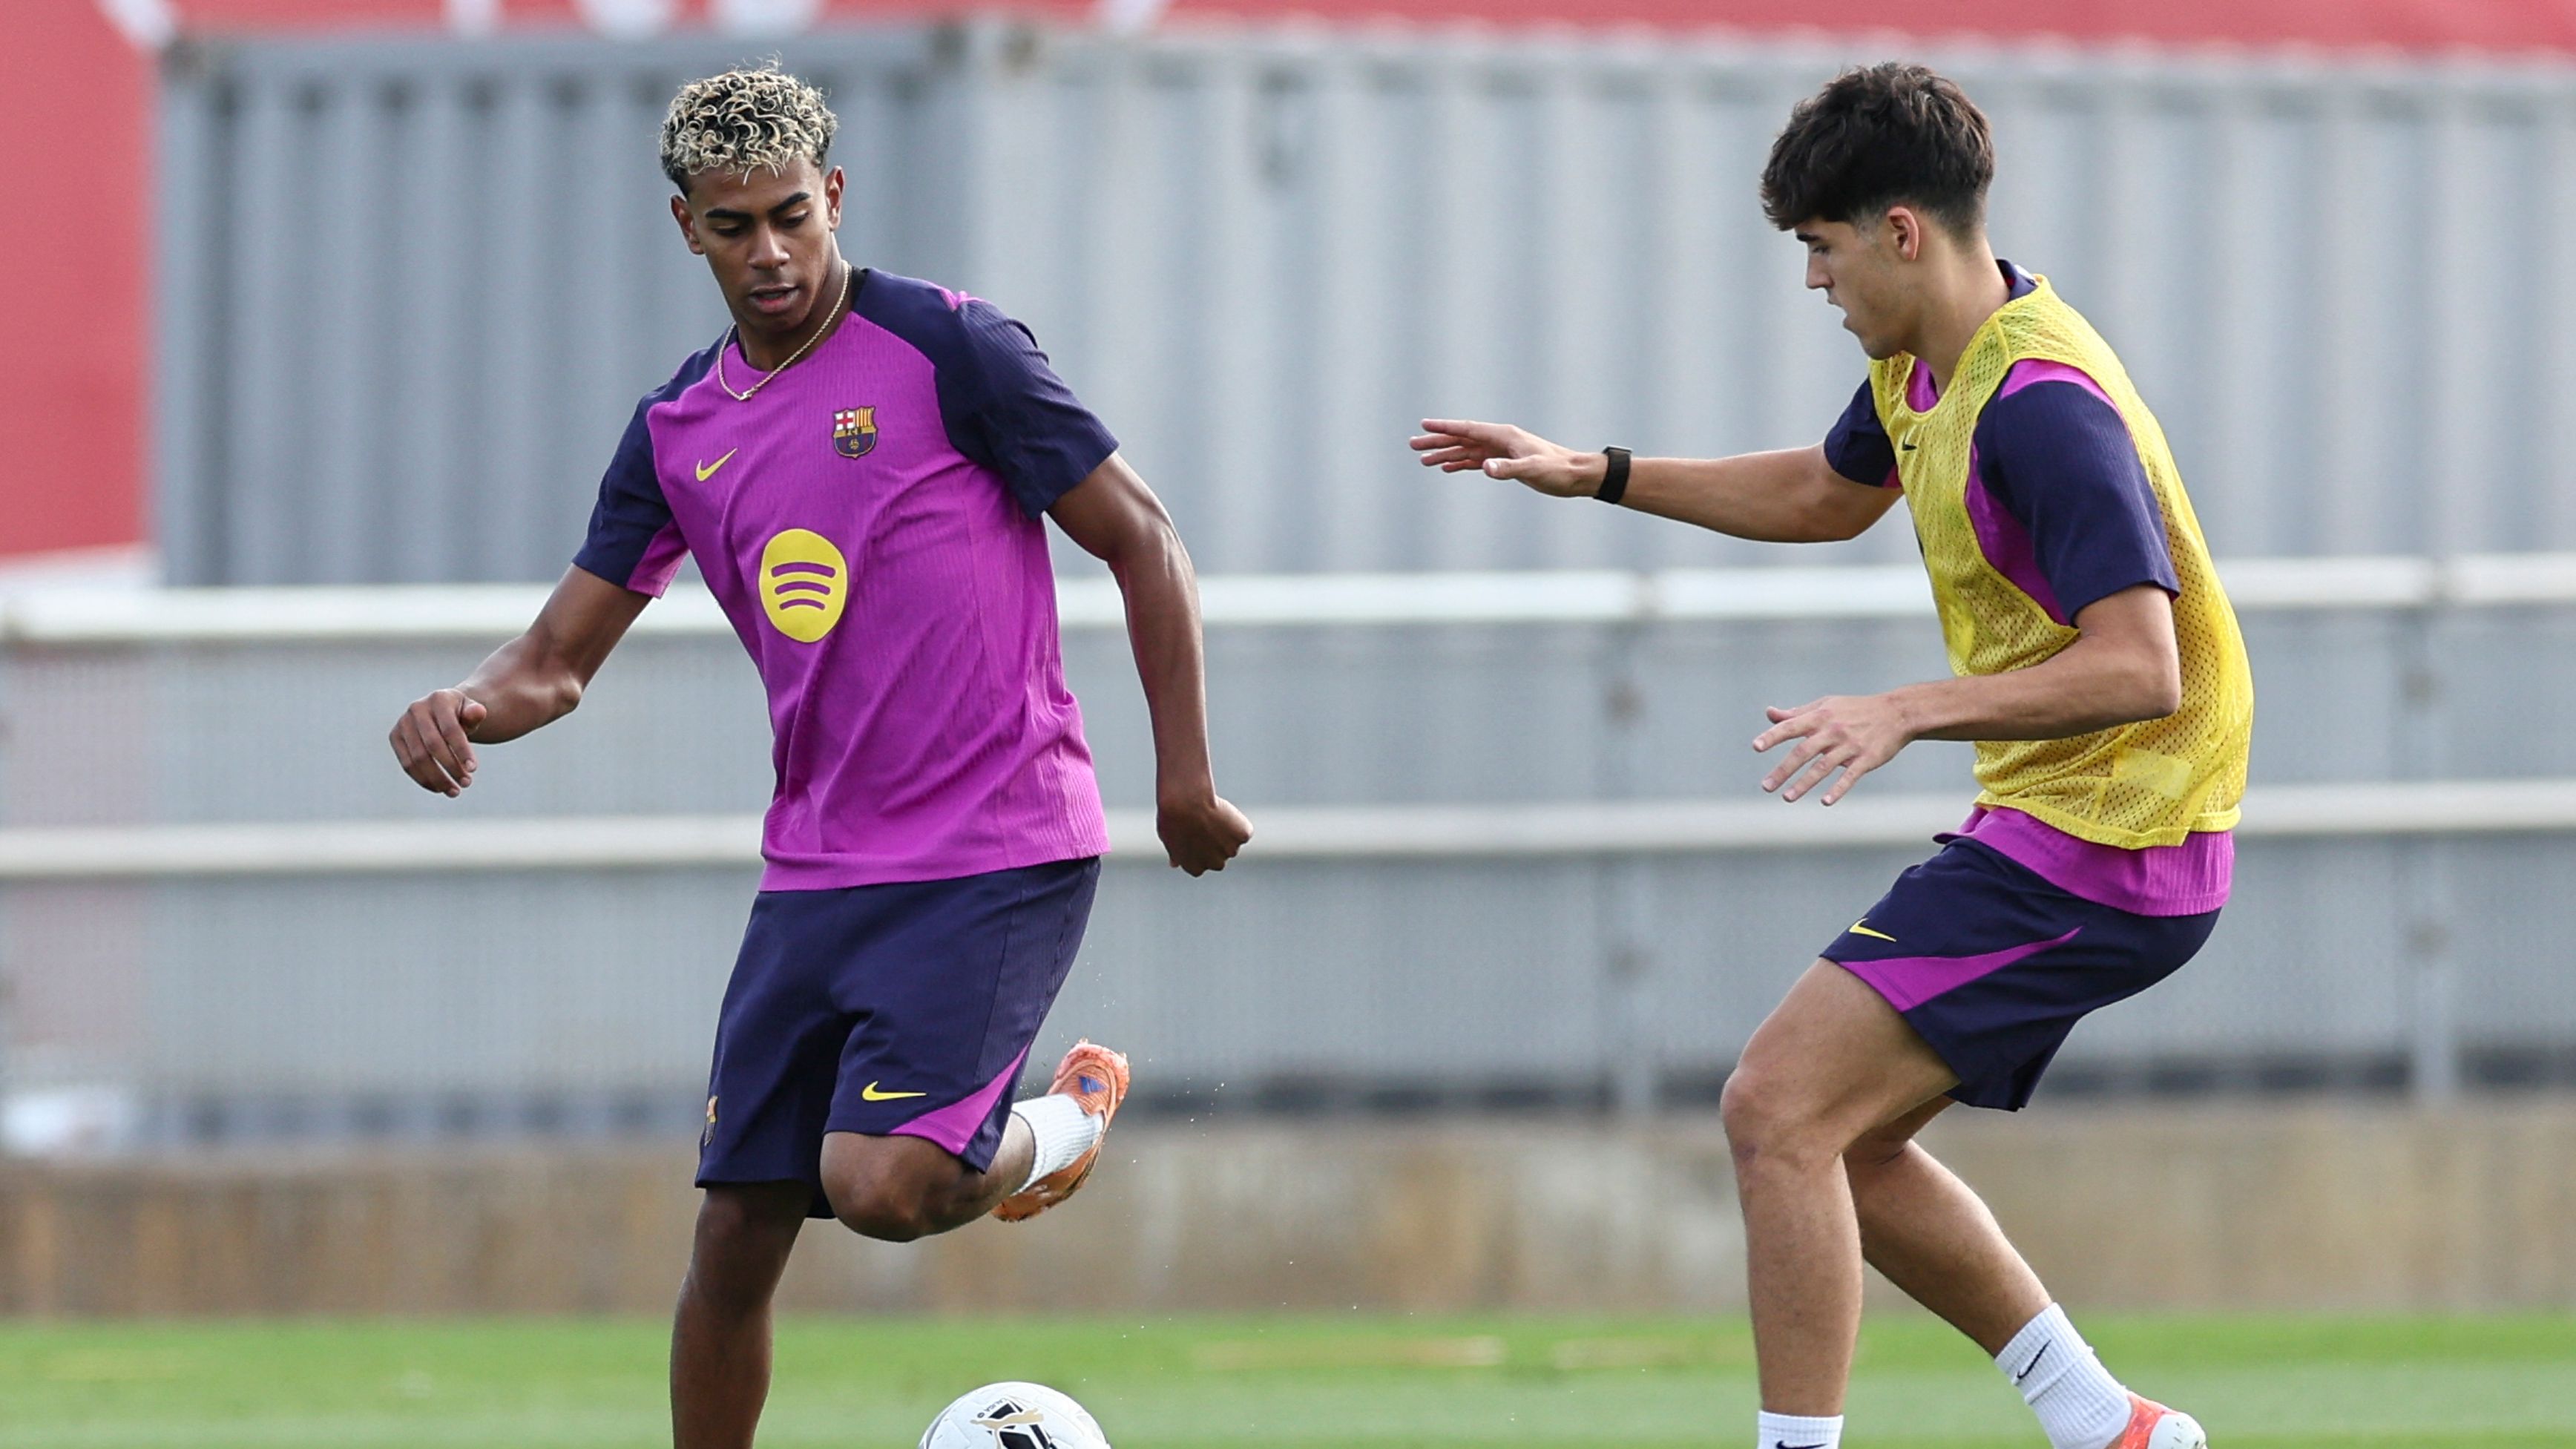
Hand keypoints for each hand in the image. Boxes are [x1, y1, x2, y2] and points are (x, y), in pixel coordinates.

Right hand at [391, 688, 487, 796]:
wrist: (442, 711)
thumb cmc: (461, 714)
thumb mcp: (472, 711)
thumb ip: (476, 713)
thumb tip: (478, 712)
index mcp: (439, 699)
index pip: (450, 729)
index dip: (462, 750)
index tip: (474, 769)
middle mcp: (417, 708)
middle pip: (432, 745)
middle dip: (451, 767)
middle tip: (466, 783)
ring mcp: (403, 723)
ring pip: (417, 758)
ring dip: (437, 778)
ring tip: (455, 791)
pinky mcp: (395, 737)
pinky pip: (407, 764)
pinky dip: (423, 779)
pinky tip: (439, 788)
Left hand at [1157, 790, 1251, 875]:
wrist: (1187, 803)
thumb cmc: (1173, 818)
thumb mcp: (1168, 839)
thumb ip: (1176, 854)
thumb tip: (1175, 864)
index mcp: (1195, 869)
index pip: (1202, 863)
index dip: (1199, 846)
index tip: (1194, 833)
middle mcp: (1215, 865)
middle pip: (1219, 855)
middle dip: (1215, 842)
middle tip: (1204, 823)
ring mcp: (1231, 851)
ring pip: (1232, 842)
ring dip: (1227, 832)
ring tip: (1212, 815)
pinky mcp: (1243, 836)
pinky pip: (1243, 829)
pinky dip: (1238, 822)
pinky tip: (1224, 811)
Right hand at [1410, 418, 1603, 498]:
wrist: (1575, 475)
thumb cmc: (1557, 470)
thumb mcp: (1532, 470)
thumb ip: (1508, 469)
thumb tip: (1485, 468)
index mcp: (1503, 436)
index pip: (1468, 429)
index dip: (1445, 427)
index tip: (1424, 424)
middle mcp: (1499, 440)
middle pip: (1462, 438)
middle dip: (1437, 441)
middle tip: (1412, 444)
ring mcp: (1501, 451)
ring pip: (1466, 450)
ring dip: (1445, 454)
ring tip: (1422, 459)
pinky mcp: (1505, 463)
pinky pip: (1476, 461)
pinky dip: (1460, 464)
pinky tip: (1446, 468)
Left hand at [1752, 694, 1913, 804]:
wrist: (1897, 713)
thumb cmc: (1855, 709)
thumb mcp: (1826, 705)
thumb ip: (1797, 713)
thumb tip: (1769, 714)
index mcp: (1821, 716)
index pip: (1792, 726)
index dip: (1773, 736)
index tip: (1756, 746)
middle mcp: (1833, 731)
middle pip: (1803, 752)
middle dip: (1783, 770)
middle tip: (1766, 786)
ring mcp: (1850, 746)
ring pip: (1823, 767)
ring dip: (1804, 784)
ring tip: (1786, 797)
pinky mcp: (1866, 759)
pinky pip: (1850, 776)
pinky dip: (1838, 789)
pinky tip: (1825, 802)